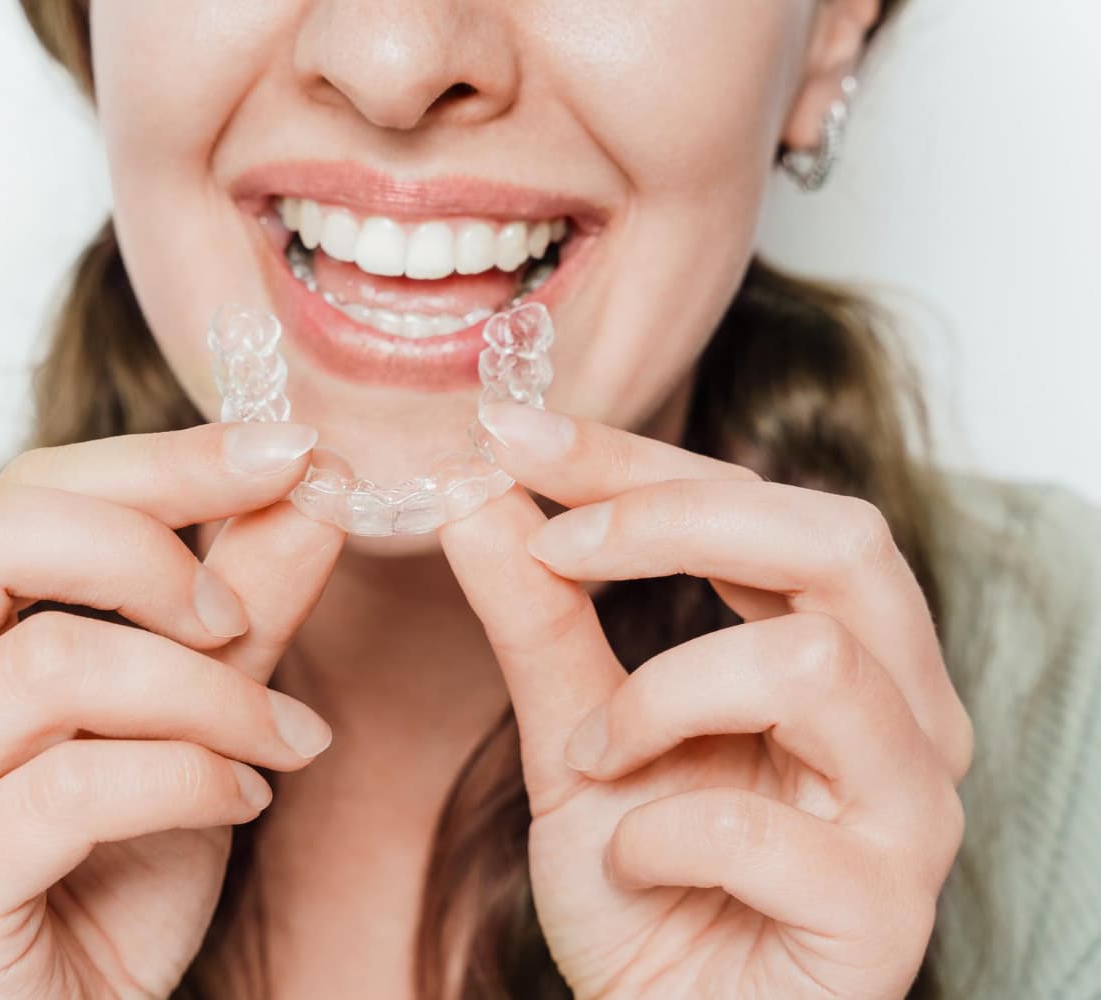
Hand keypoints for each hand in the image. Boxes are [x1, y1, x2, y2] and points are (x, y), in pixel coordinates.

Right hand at [0, 421, 343, 999]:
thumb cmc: (106, 861)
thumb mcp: (188, 710)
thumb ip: (238, 599)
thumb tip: (312, 489)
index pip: (21, 486)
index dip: (162, 460)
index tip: (288, 449)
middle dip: (148, 549)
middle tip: (238, 616)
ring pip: (53, 660)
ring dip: (206, 691)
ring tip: (279, 736)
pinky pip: (79, 783)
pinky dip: (193, 779)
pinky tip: (245, 802)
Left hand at [440, 402, 972, 999]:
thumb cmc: (646, 886)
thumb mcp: (574, 736)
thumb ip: (539, 620)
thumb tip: (478, 495)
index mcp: (843, 652)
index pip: (765, 505)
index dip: (637, 461)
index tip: (516, 433)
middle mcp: (904, 714)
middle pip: (839, 541)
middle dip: (675, 521)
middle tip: (556, 546)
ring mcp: (909, 812)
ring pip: (820, 662)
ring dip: (665, 694)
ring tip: (596, 759)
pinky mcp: (887, 911)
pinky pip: (765, 827)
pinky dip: (660, 831)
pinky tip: (630, 857)